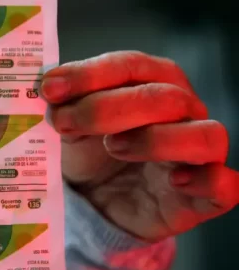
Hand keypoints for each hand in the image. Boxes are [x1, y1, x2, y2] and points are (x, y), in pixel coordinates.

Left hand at [41, 51, 238, 241]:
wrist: (95, 204)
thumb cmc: (88, 153)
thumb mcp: (68, 124)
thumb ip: (62, 103)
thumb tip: (48, 86)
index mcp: (151, 83)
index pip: (131, 65)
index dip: (90, 74)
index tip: (50, 89)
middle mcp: (183, 112)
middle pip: (164, 97)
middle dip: (106, 108)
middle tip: (65, 123)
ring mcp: (198, 154)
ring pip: (206, 135)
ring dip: (156, 139)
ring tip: (114, 148)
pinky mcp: (203, 196)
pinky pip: (224, 186)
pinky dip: (205, 181)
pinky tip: (174, 182)